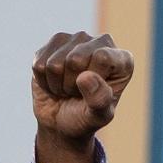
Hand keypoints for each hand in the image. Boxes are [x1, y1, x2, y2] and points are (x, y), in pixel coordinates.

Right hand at [32, 31, 133, 162]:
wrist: (62, 122)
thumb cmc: (85, 118)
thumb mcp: (98, 117)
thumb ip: (99, 100)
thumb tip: (85, 76)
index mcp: (122, 60)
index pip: (102, 57)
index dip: (92, 81)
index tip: (94, 94)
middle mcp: (102, 43)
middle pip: (75, 60)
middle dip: (71, 84)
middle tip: (78, 93)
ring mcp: (77, 39)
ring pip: (54, 63)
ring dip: (57, 84)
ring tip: (68, 89)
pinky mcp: (55, 42)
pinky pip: (39, 64)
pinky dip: (44, 80)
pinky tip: (55, 82)